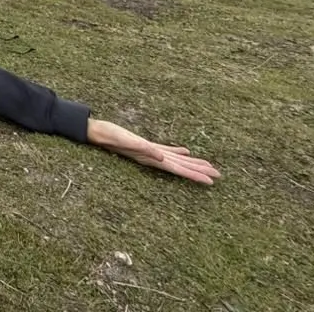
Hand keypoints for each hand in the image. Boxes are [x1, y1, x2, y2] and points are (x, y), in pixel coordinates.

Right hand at [86, 118, 220, 184]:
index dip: (194, 175)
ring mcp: (149, 152)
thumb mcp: (126, 141)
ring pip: (176, 160)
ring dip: (192, 164)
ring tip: (208, 167)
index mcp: (151, 159)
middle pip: (180, 167)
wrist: (95, 132)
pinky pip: (165, 150)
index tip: (210, 181)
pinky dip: (177, 152)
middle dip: (199, 171)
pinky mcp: (145, 145)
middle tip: (218, 176)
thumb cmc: (109, 136)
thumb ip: (144, 149)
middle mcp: (152, 158)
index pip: (178, 169)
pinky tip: (186, 152)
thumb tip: (162, 158)